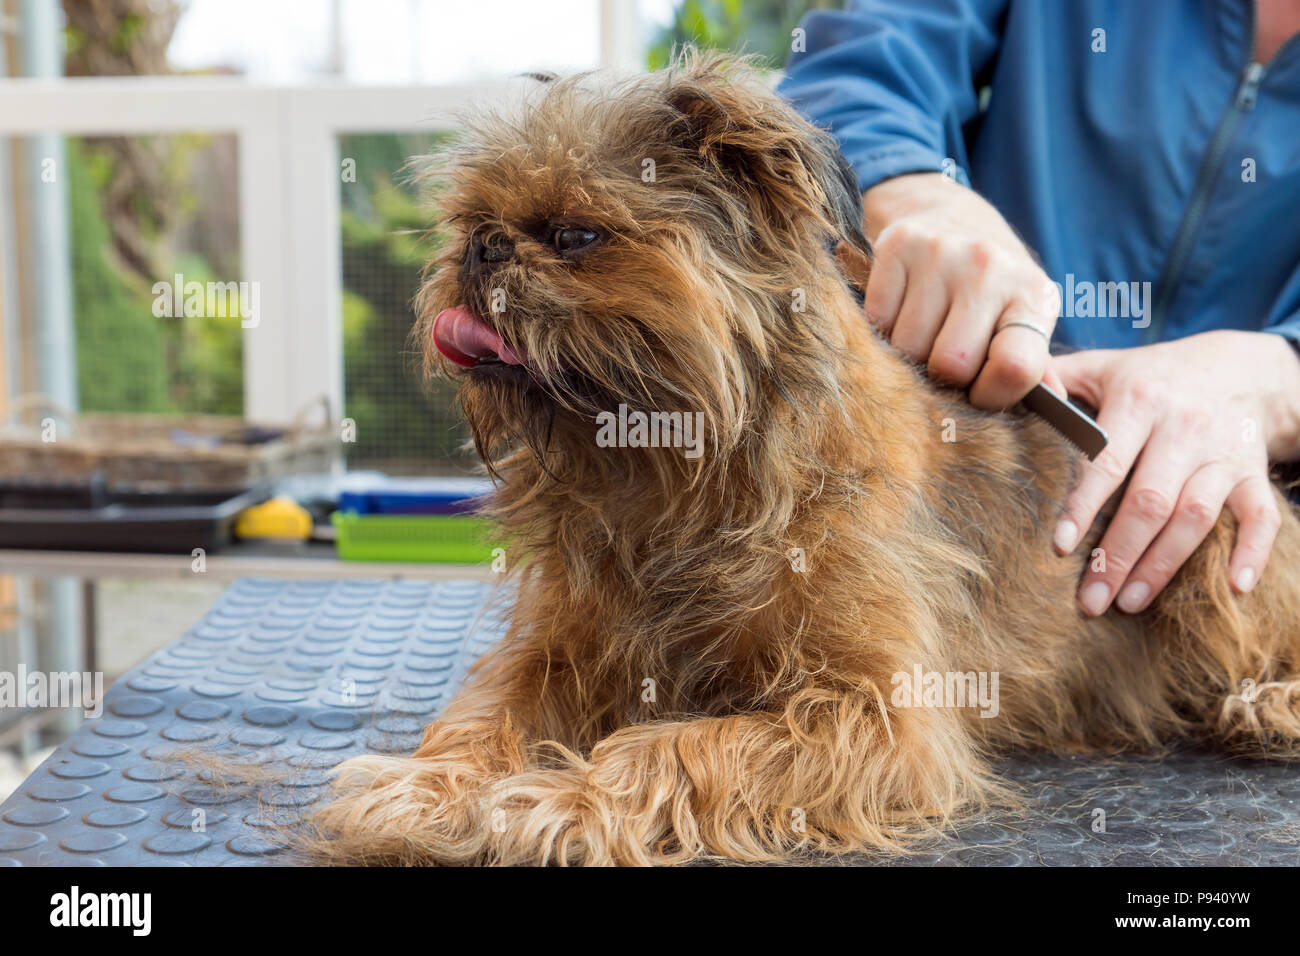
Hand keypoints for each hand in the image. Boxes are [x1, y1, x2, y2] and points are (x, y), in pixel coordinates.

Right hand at [862, 172, 1065, 408]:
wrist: (951, 217)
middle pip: (951, 365)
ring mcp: (942, 252)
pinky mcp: (898, 244)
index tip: (979, 394)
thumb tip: (1054, 410)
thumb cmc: (992, 288)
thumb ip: (1034, 369)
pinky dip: (883, 329)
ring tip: (924, 335)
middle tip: (946, 362)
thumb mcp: (1022, 321)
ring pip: (907, 348)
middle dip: (943, 378)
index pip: (1014, 367)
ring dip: (908, 356)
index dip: (990, 397)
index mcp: (1034, 294)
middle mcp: (990, 267)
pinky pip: (877, 320)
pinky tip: (901, 313)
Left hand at [1051, 330, 1299, 615]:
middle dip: (1118, 555)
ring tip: (1129, 603)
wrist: (1241, 367)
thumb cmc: (1153, 376)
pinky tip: (1234, 587)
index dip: (1083, 504)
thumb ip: (1057, 379)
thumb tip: (1010, 385)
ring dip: (1163, 565)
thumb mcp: (1104, 366)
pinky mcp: (1253, 473)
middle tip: (1090, 600)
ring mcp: (1223, 453)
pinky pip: (1262, 516)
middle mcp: (1183, 428)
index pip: (1106, 459)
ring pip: (1196, 517)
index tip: (1060, 546)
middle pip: (1150, 501)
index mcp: (1138, 400)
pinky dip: (1252, 552)